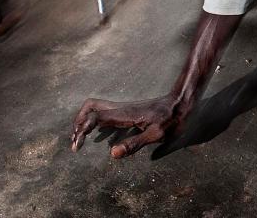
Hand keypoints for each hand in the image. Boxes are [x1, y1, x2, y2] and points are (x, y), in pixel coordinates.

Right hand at [70, 95, 188, 157]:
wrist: (180, 103)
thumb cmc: (170, 120)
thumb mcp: (155, 135)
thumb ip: (133, 144)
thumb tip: (111, 154)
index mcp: (123, 114)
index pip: (94, 117)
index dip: (82, 130)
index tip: (77, 146)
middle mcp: (120, 109)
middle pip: (90, 106)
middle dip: (78, 121)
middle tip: (75, 140)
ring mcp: (123, 108)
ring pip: (96, 107)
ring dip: (85, 120)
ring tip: (80, 138)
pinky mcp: (128, 111)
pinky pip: (105, 112)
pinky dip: (94, 120)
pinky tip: (97, 134)